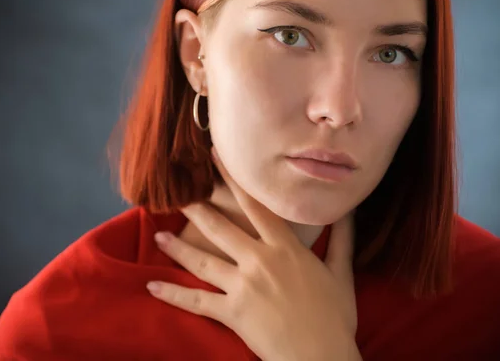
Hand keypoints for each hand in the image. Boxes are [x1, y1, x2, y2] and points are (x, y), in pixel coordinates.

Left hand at [146, 148, 360, 360]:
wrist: (324, 357)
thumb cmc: (336, 318)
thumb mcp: (342, 274)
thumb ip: (341, 239)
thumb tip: (347, 211)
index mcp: (286, 248)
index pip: (256, 206)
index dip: (233, 180)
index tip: (214, 159)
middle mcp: (261, 260)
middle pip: (220, 228)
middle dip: (196, 208)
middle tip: (176, 192)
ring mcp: (244, 286)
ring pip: (203, 261)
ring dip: (178, 247)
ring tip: (158, 235)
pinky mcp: (233, 312)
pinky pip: (196, 302)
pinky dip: (173, 294)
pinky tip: (152, 285)